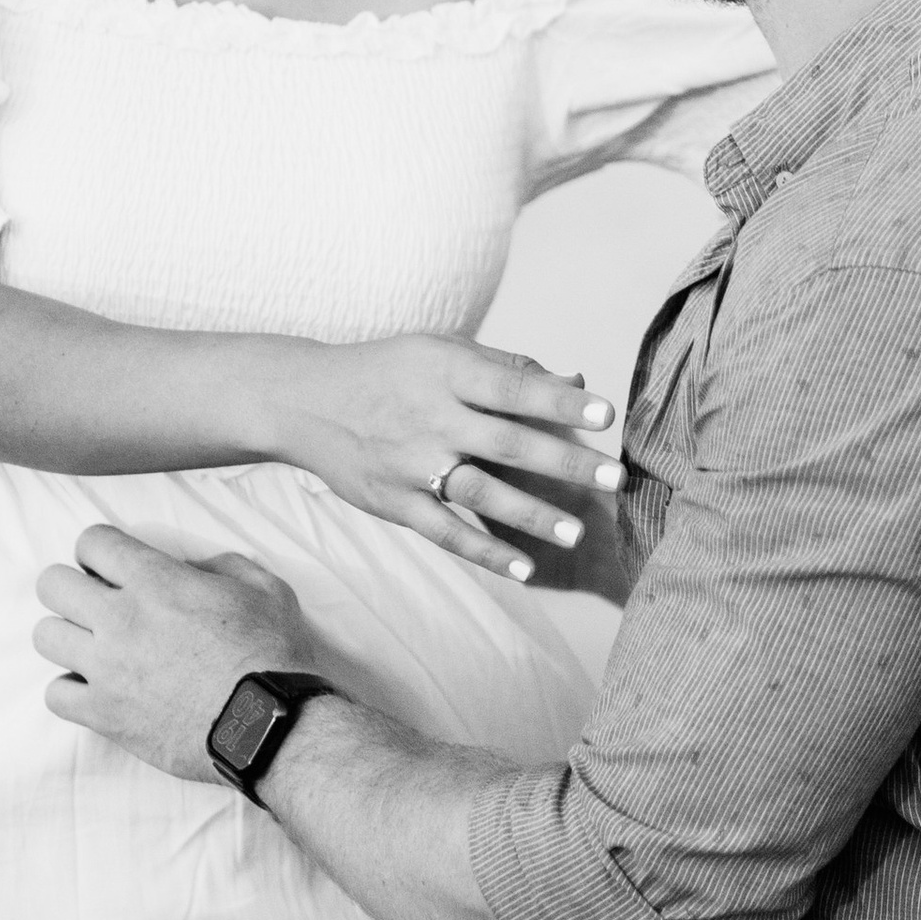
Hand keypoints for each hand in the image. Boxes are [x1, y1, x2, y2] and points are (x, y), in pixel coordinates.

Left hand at [34, 530, 316, 780]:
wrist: (270, 725)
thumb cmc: (272, 655)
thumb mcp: (262, 588)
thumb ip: (220, 566)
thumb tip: (190, 568)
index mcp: (155, 581)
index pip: (91, 541)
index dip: (101, 549)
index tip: (113, 566)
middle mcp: (120, 619)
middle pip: (51, 584)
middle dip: (71, 586)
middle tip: (97, 603)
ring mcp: (107, 669)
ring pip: (45, 636)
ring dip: (67, 636)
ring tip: (94, 647)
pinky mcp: (105, 715)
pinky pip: (55, 694)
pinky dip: (70, 689)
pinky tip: (96, 689)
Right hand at [272, 335, 621, 581]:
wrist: (305, 401)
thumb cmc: (389, 372)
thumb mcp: (441, 352)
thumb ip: (507, 367)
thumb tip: (575, 379)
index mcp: (447, 371)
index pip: (514, 386)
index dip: (561, 399)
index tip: (606, 413)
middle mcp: (430, 417)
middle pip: (508, 443)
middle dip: (565, 461)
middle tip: (615, 476)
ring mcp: (410, 464)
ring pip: (481, 492)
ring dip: (533, 515)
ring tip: (578, 531)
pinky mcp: (394, 502)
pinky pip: (444, 532)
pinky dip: (484, 551)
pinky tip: (524, 567)